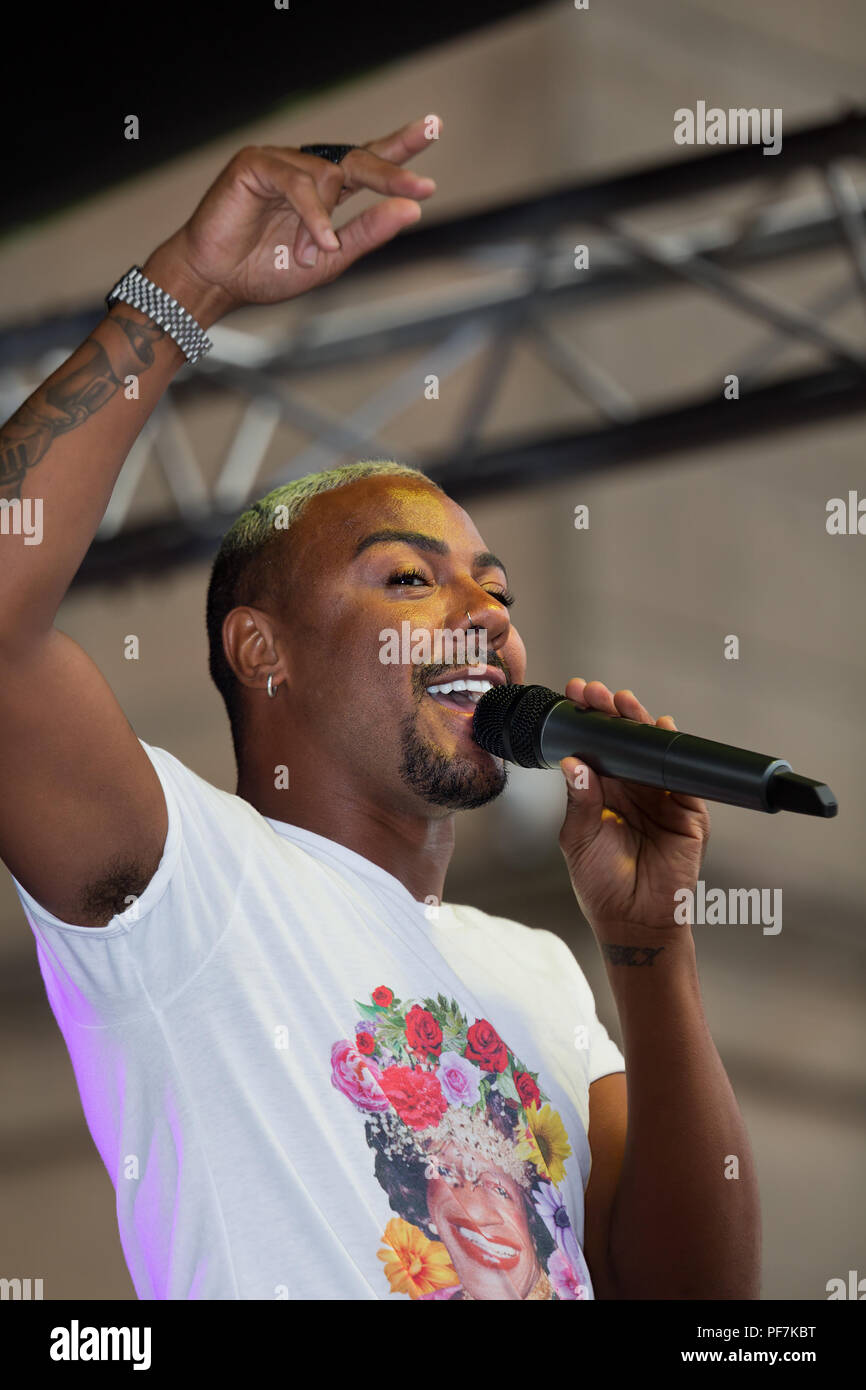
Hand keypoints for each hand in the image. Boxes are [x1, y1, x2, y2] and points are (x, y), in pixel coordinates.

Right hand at [142, 115, 440, 325]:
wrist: (216, 282)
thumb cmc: (265, 270)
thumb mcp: (330, 259)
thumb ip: (367, 233)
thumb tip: (411, 209)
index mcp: (326, 191)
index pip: (368, 161)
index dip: (399, 147)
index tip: (433, 130)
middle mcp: (306, 170)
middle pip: (357, 160)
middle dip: (391, 173)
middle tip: (422, 186)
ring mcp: (281, 162)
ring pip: (327, 177)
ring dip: (325, 224)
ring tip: (311, 254)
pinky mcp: (256, 163)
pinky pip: (299, 183)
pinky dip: (313, 215)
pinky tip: (318, 241)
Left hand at [557, 678, 710, 940]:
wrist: (633, 921)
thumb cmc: (601, 884)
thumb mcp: (578, 839)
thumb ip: (579, 800)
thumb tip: (573, 761)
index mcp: (603, 791)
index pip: (596, 746)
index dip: (587, 720)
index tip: (574, 694)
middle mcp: (633, 788)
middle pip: (625, 741)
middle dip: (612, 714)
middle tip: (596, 693)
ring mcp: (661, 797)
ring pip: (653, 751)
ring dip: (640, 724)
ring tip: (625, 704)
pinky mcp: (688, 812)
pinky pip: (684, 777)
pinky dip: (674, 753)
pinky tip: (663, 730)